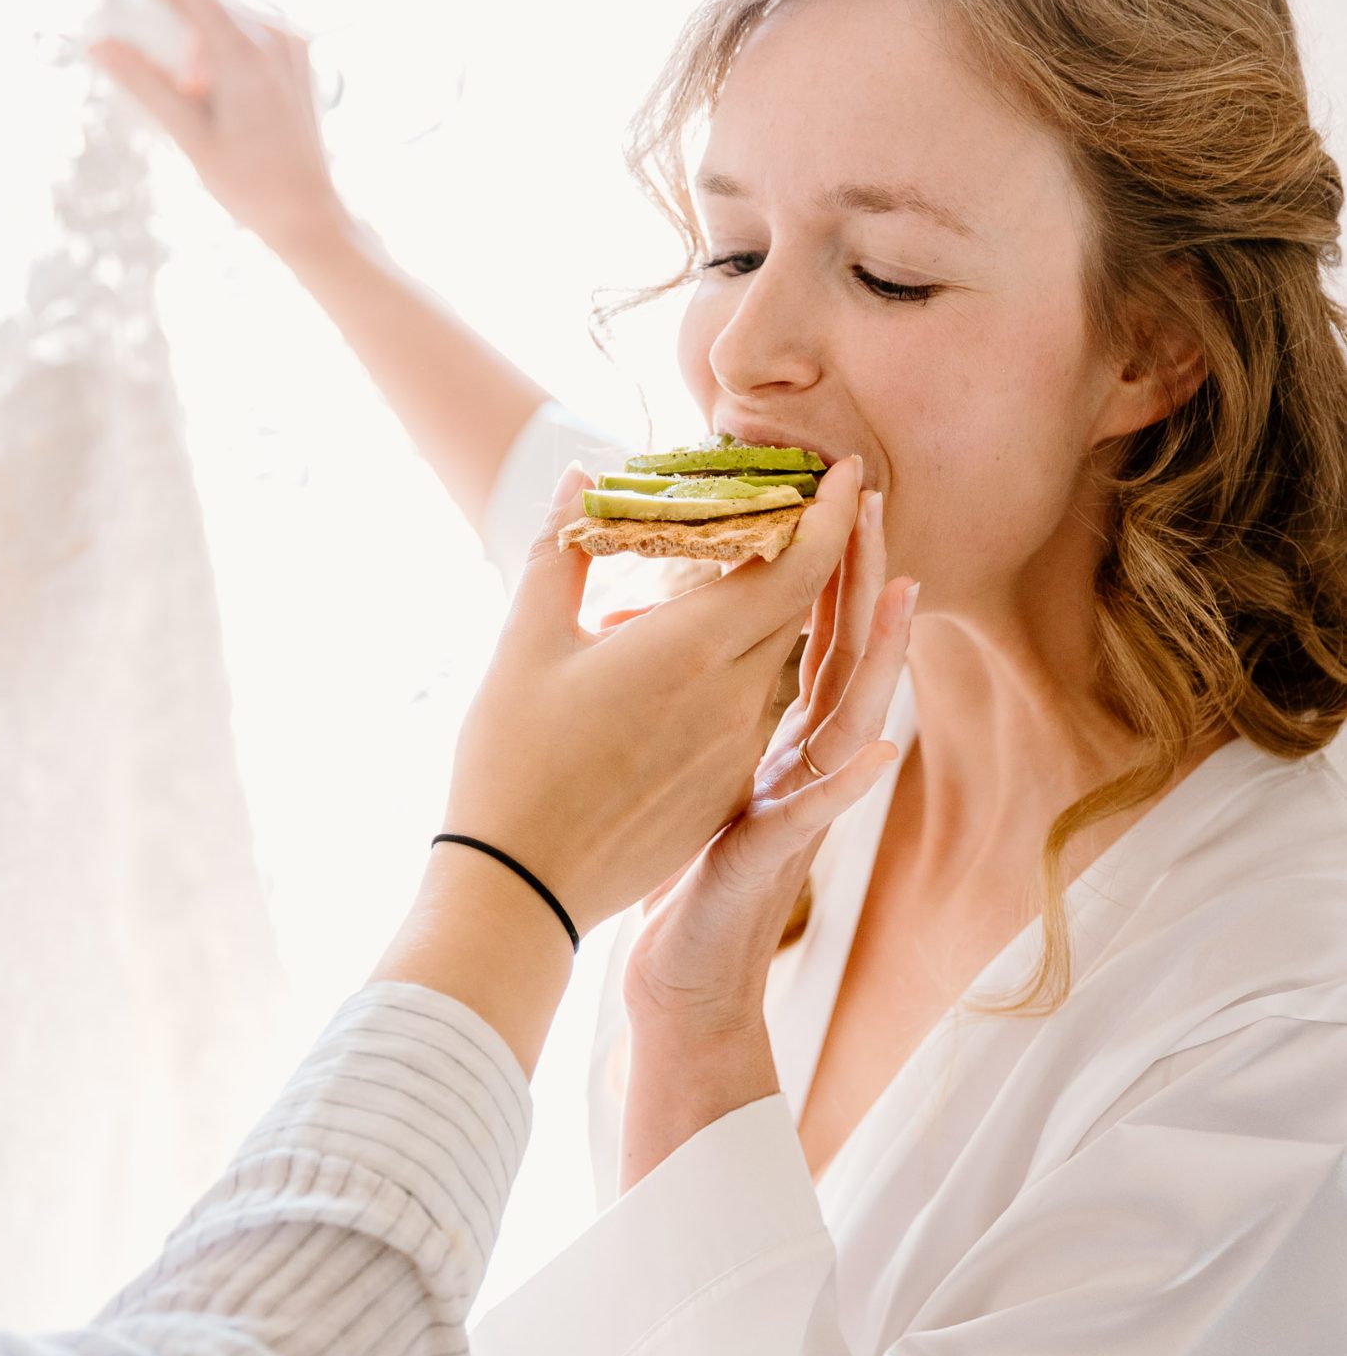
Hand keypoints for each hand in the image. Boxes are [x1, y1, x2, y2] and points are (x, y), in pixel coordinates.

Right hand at [91, 0, 344, 256]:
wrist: (306, 214)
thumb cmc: (248, 185)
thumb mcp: (189, 135)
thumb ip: (145, 84)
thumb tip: (100, 46)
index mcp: (245, 54)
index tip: (134, 19)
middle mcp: (275, 38)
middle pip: (210, 1)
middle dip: (179, 28)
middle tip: (172, 81)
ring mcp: (293, 47)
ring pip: (231, 16)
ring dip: (203, 42)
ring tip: (200, 97)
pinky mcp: (300, 60)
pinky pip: (254, 34)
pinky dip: (228, 50)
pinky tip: (224, 98)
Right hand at [446, 456, 871, 940]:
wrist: (520, 888)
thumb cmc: (511, 760)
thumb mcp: (524, 644)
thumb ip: (560, 549)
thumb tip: (579, 477)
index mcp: (695, 650)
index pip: (797, 567)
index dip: (825, 513)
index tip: (843, 467)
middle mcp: (734, 699)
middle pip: (794, 608)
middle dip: (805, 551)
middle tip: (793, 501)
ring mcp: (736, 753)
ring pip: (765, 661)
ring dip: (751, 615)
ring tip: (704, 586)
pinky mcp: (723, 793)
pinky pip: (743, 713)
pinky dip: (727, 674)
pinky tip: (670, 672)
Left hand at [624, 486, 915, 1037]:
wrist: (671, 970)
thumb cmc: (663, 868)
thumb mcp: (671, 765)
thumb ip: (671, 699)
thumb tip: (628, 618)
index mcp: (764, 732)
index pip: (805, 634)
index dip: (822, 568)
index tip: (829, 495)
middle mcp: (794, 764)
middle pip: (844, 660)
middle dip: (865, 584)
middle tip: (877, 506)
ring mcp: (793, 809)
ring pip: (850, 724)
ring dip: (882, 662)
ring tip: (905, 596)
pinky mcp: (772, 857)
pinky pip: (818, 816)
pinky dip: (849, 787)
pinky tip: (883, 752)